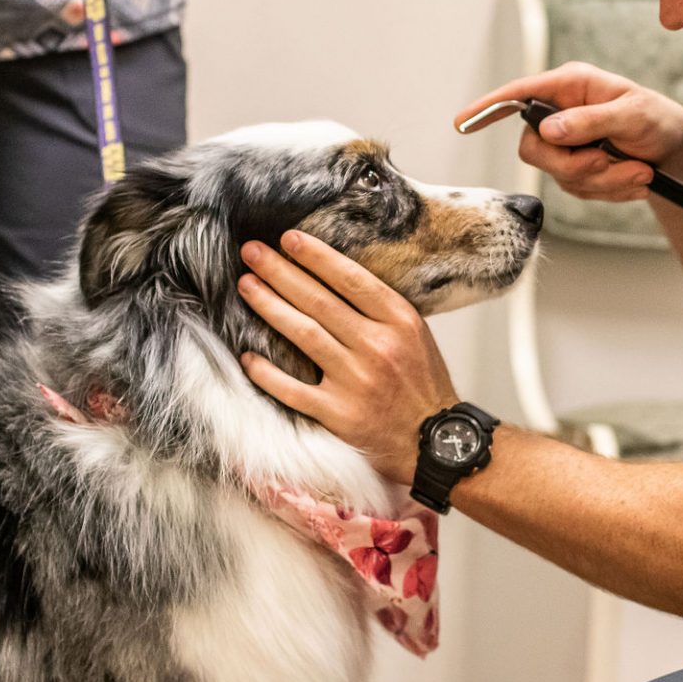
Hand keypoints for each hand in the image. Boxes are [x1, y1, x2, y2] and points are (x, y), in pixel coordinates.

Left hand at [236, 231, 459, 486]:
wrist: (436, 443)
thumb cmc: (423, 385)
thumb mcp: (416, 334)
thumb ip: (380, 309)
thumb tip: (333, 276)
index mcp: (400, 322)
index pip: (351, 279)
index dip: (316, 256)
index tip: (288, 238)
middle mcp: (377, 347)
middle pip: (319, 301)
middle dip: (280, 272)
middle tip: (251, 252)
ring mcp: (356, 381)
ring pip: (303, 334)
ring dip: (269, 307)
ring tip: (246, 286)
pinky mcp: (339, 415)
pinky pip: (293, 389)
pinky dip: (267, 373)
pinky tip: (248, 356)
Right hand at [456, 62, 682, 203]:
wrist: (677, 152)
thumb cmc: (659, 120)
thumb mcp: (633, 115)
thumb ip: (591, 121)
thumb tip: (549, 130)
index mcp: (570, 86)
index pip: (520, 95)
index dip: (488, 108)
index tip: (463, 122)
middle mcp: (561, 113)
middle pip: (534, 148)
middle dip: (574, 165)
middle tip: (610, 163)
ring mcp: (567, 143)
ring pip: (559, 175)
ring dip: (604, 181)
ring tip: (640, 171)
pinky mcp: (576, 169)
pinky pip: (578, 190)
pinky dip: (610, 190)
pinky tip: (634, 178)